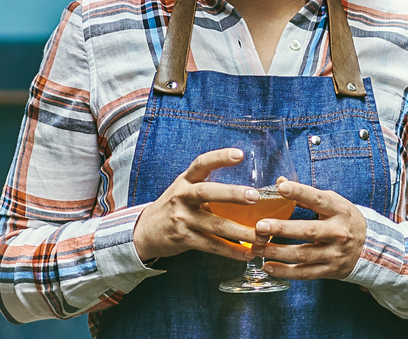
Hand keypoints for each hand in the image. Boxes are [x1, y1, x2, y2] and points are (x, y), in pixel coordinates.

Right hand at [131, 148, 260, 260]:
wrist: (145, 232)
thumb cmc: (174, 208)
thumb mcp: (184, 191)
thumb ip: (208, 188)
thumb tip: (247, 189)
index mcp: (185, 181)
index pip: (201, 164)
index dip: (219, 157)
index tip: (239, 154)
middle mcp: (181, 197)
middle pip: (207, 192)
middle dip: (233, 194)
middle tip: (255, 196)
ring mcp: (182, 219)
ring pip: (215, 225)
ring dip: (241, 231)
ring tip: (262, 235)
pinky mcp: (184, 239)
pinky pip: (212, 245)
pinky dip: (231, 251)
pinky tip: (248, 253)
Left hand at [254, 180, 366, 279]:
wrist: (371, 247)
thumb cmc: (345, 220)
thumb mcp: (333, 203)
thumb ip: (307, 195)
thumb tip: (279, 181)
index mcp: (339, 210)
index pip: (318, 199)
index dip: (300, 192)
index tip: (281, 187)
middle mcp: (338, 232)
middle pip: (308, 231)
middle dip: (282, 229)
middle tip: (260, 226)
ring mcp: (335, 254)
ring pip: (303, 254)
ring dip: (277, 252)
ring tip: (256, 247)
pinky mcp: (330, 271)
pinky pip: (305, 273)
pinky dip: (285, 272)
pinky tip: (268, 266)